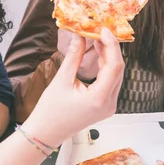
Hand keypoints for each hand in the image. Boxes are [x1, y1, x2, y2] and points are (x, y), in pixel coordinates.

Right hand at [22, 29, 124, 146]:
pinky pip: (110, 81)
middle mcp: (109, 104)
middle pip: (118, 69)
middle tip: (99, 31)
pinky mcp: (104, 105)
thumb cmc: (50, 112)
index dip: (111, 45)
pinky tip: (98, 54)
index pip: (115, 66)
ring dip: (108, 56)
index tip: (104, 30)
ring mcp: (109, 106)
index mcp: (100, 99)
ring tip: (97, 39)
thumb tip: (80, 35)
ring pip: (115, 75)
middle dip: (110, 48)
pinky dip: (105, 66)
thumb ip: (74, 56)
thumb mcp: (62, 80)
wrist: (45, 134)